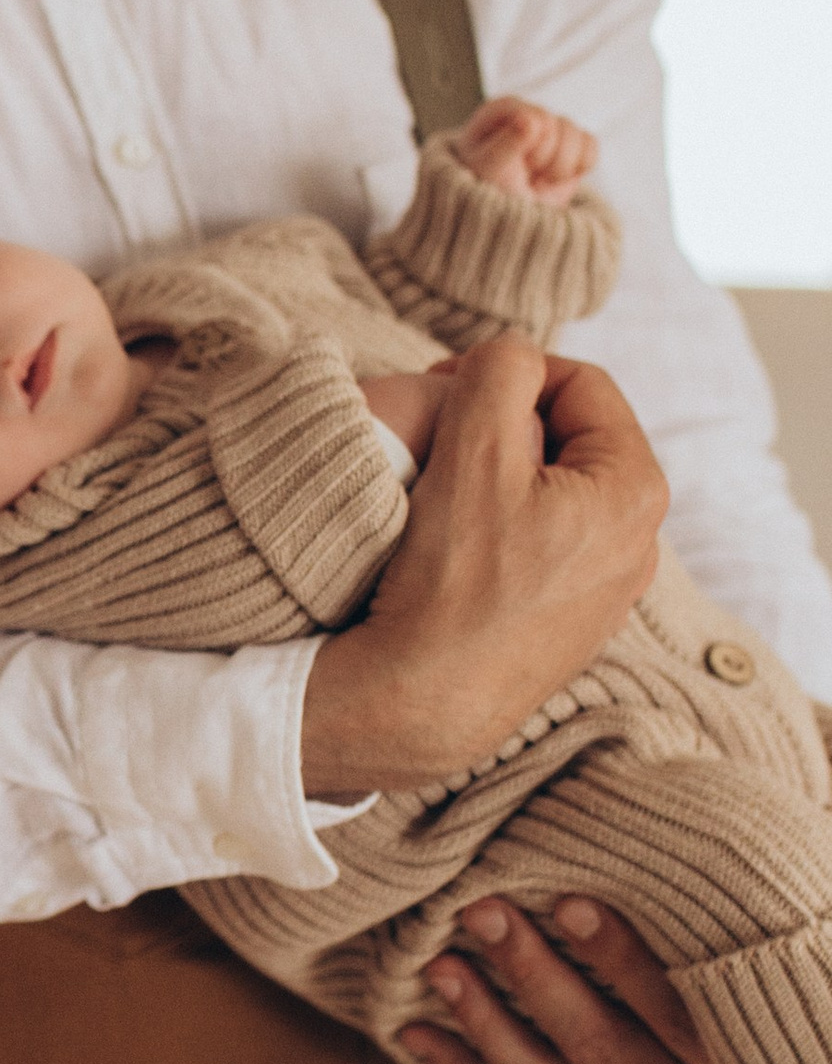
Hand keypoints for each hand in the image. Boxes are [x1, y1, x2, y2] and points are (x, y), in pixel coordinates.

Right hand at [301, 343, 664, 796]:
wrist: (422, 702)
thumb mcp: (474, 444)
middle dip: (504, 427)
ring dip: (499, 479)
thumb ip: (501, 370)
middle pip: (569, 441)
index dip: (508, 372)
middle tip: (439, 438)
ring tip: (441, 496)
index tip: (446, 385)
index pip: (580, 385)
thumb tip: (511, 360)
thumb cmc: (451, 578)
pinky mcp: (570, 631)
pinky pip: (541, 551)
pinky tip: (453, 554)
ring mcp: (608, 594)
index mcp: (636, 489)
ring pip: (553, 496)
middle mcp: (640, 544)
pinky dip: (500, 534)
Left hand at [400, 894, 777, 1063]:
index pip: (675, 1008)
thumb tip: (654, 826)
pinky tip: (414, 1033)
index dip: (620, 958)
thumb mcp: (747, 956)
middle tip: (481, 912)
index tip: (567, 901)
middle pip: (599, 1044)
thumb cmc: (757, 987)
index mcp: (734, 1055)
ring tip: (438, 968)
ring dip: (485, 1025)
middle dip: (532, 977)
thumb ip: (704, 921)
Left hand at [449, 95, 597, 204]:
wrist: (508, 222)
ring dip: (558, 168)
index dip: (529, 144)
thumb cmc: (489, 190)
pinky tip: (555, 178)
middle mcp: (529, 114)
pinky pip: (591, 146)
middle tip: (523, 175)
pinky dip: (578, 168)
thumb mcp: (491, 168)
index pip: (533, 116)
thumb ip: (508, 143)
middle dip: (542, 159)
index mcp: (503, 111)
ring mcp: (553, 129)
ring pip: (576, 135)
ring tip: (537, 180)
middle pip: (556, 125)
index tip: (512, 163)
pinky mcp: (573, 146)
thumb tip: (531, 120)